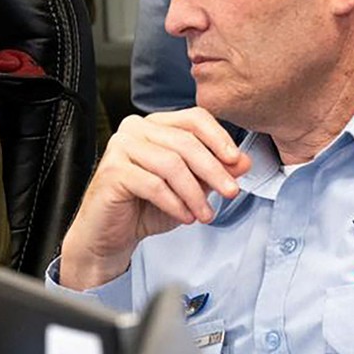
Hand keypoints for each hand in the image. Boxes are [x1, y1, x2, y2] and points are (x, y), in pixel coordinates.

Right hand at [57, 107, 249, 290]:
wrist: (110, 234)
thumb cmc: (144, 207)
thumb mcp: (189, 188)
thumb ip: (213, 172)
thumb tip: (243, 162)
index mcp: (155, 125)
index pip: (194, 119)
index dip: (219, 139)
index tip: (237, 162)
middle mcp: (135, 129)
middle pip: (185, 142)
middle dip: (213, 170)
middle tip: (231, 192)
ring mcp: (120, 147)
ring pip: (171, 164)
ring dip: (194, 193)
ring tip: (205, 214)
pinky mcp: (112, 171)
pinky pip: (153, 184)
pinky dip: (174, 203)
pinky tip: (184, 216)